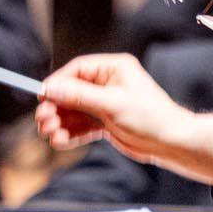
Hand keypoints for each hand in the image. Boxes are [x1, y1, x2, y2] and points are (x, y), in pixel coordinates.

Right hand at [37, 53, 191, 157]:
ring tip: (51, 134)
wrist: (170, 142)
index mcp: (113, 69)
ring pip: (74, 111)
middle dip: (56, 107)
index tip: (42, 96)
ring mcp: (105, 104)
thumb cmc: (149, 116)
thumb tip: (50, 88)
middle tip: (43, 120)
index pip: (77, 70)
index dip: (57, 83)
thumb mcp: (111, 103)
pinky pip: (82, 125)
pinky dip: (70, 133)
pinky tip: (60, 141)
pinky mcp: (105, 122)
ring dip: (60, 123)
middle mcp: (108, 84)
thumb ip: (78, 96)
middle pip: (71, 92)